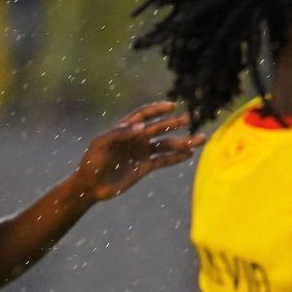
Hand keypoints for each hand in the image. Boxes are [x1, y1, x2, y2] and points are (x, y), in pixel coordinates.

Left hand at [69, 101, 200, 201]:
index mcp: (125, 129)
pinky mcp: (146, 167)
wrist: (91, 185)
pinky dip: (177, 157)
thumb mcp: (101, 145)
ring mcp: (142, 153)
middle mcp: (137, 139)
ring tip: (200, 139)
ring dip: (183, 142)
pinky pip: (164, 160)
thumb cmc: (92, 162)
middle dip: (177, 122)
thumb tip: (142, 128)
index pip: (144, 115)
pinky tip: (189, 154)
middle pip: (161, 128)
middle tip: (194, 117)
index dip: (158, 109)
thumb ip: (120, 134)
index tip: (173, 106)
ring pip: (167, 144)